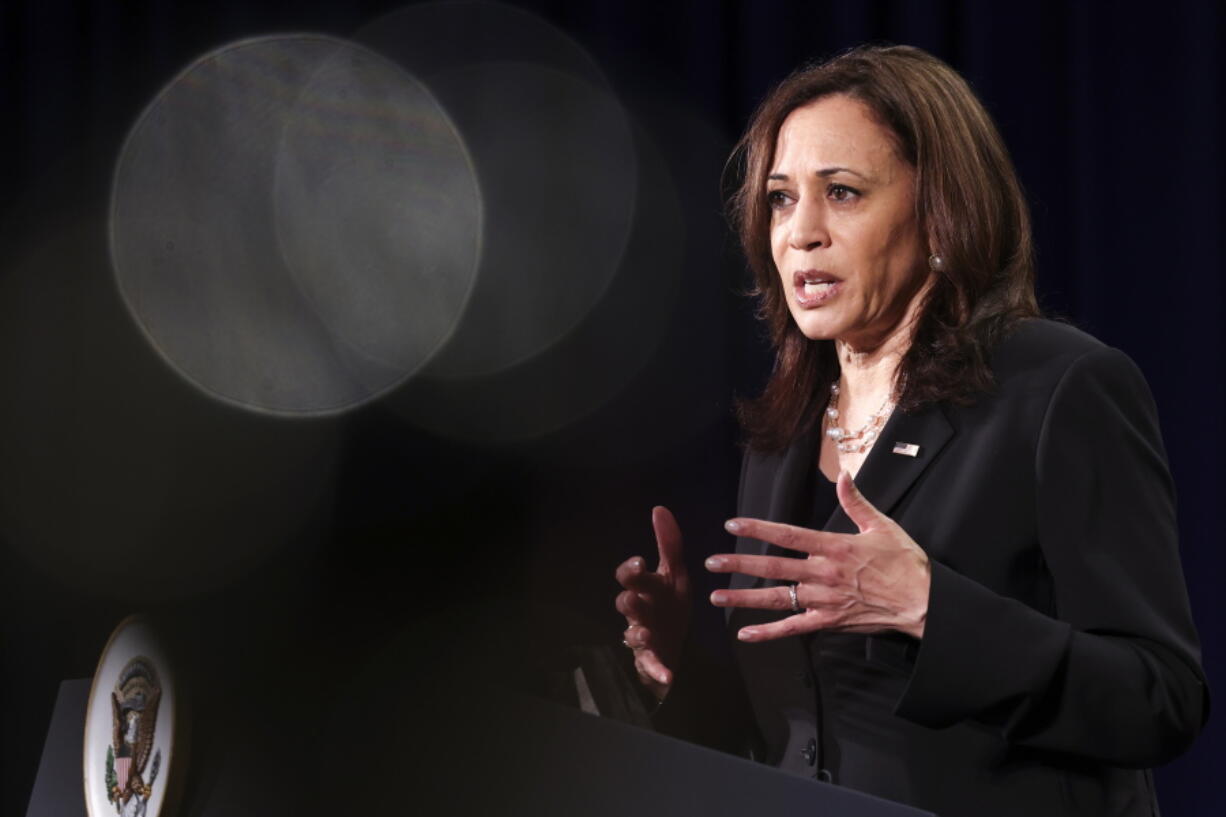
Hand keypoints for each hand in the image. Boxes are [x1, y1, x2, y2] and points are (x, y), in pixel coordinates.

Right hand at [614, 506, 690, 700]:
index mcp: (646, 589)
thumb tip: (659, 508)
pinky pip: (650, 666)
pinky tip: (667, 675)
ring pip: (632, 634)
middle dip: (629, 601)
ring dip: (637, 633)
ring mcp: (643, 636)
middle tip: (633, 598)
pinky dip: (656, 670)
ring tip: (644, 633)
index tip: (640, 563)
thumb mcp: (675, 575)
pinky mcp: (651, 659)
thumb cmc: (670, 606)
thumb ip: (668, 544)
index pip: (630, 577)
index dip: (631, 571)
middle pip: (626, 604)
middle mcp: (639, 611)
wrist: (675, 646)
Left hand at [705, 471, 929, 640]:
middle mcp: (823, 573)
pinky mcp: (828, 622)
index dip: (758, 529)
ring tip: (716, 595)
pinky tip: (745, 634)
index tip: (733, 525)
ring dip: (744, 598)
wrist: (923, 601)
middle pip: (773, 567)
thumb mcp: (882, 525)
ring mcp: (823, 600)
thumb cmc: (905, 562)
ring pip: (776, 598)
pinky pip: (793, 628)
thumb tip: (843, 474)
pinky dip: (768, 633)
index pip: (788, 535)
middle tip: (711, 561)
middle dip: (739, 564)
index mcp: (834, 546)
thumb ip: (856, 502)